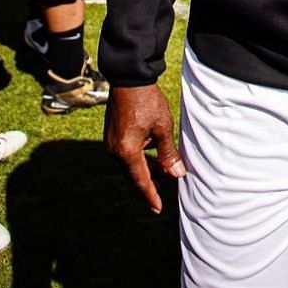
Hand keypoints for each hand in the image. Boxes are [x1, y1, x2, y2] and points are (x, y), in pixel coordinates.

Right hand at [104, 84, 184, 212]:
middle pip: (132, 175)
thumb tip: (176, 175)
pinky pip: (125, 153)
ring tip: (161, 174)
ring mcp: (110, 142)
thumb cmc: (147, 102)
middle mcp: (114, 150)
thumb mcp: (163, 128)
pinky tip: (150, 156)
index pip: (141, 181)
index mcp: (127, 152)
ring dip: (144, 170)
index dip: (150, 196)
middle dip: (148, 185)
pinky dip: (138, 159)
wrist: (128, 78)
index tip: (157, 209)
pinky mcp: (111, 133)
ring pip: (129, 164)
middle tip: (159, 198)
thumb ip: (168, 154)